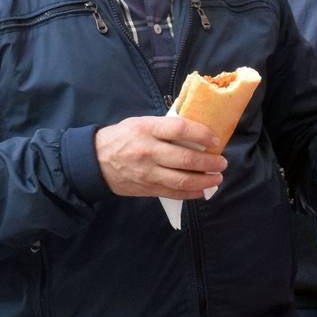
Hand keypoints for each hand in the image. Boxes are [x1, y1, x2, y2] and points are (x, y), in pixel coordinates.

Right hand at [95, 115, 226, 198]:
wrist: (94, 162)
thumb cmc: (122, 137)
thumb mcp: (141, 123)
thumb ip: (165, 126)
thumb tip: (195, 130)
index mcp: (147, 129)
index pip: (180, 129)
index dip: (201, 133)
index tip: (215, 139)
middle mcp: (148, 151)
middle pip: (185, 158)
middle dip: (209, 162)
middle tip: (222, 162)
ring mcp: (147, 172)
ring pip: (182, 179)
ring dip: (205, 180)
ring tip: (217, 178)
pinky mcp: (147, 188)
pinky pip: (174, 193)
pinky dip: (192, 193)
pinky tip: (203, 191)